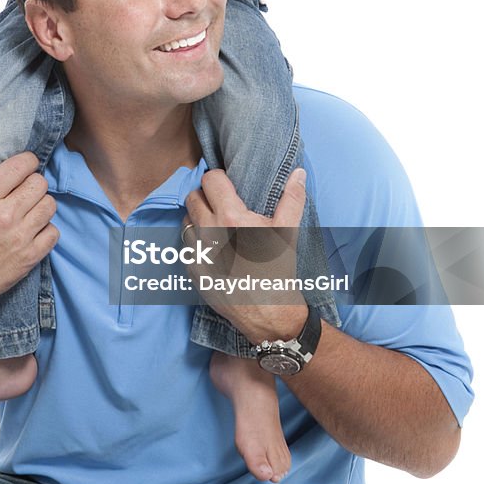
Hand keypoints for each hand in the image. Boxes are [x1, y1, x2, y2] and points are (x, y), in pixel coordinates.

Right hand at [0, 142, 58, 318]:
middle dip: (33, 183)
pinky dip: (46, 230)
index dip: (26, 162)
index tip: (22, 168)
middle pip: (40, 183)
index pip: (21, 165)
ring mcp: (19, 237)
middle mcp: (4, 215)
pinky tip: (32, 230)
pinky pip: (54, 232)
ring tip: (28, 210)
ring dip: (41, 205)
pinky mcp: (29, 257)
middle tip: (23, 190)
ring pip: (50, 205)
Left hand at [183, 169, 308, 341]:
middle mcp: (209, 231)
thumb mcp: (287, 231)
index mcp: (231, 217)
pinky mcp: (191, 269)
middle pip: (193, 197)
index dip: (219, 179)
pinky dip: (195, 241)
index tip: (227, 186)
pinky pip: (185, 244)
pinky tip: (211, 247)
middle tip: (221, 205)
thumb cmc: (278, 269)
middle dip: (206, 197)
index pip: (210, 179)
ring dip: (197, 218)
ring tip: (216, 226)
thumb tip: (298, 172)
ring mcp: (197, 251)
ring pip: (185, 220)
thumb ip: (292, 198)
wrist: (267, 312)